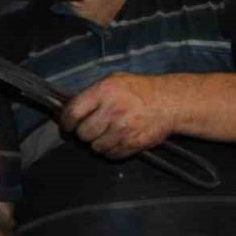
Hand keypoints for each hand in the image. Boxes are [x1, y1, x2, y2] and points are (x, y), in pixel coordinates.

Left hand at [60, 72, 174, 158]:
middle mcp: (112, 111)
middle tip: (89, 129)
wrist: (170, 102)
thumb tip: (69, 107)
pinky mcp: (133, 144)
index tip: (67, 125)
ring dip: (97, 143)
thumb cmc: (139, 90)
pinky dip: (111, 150)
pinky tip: (117, 139)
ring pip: (95, 147)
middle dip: (83, 133)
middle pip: (83, 133)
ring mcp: (123, 129)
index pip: (73, 113)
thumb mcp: (113, 81)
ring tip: (106, 133)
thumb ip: (91, 94)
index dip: (66, 122)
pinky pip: (111, 154)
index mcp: (104, 92)